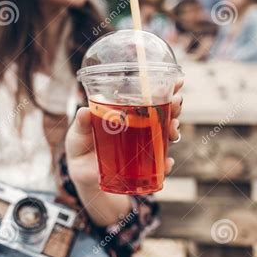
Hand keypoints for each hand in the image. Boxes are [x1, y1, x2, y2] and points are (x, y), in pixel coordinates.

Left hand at [66, 80, 183, 187]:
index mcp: (126, 113)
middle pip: (164, 113)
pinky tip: (167, 162)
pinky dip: (165, 163)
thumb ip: (82, 123)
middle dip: (175, 107)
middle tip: (177, 103)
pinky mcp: (142, 166)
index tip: (178, 81)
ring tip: (173, 129)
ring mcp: (142, 145)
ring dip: (173, 130)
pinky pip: (158, 163)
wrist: (82, 175)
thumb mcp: (78, 133)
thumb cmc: (80, 147)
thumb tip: (84, 111)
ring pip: (166, 135)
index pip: (149, 97)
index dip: (166, 88)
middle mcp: (139, 127)